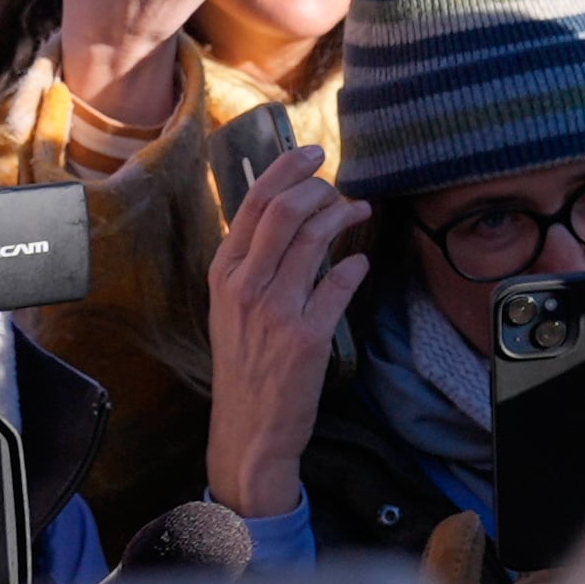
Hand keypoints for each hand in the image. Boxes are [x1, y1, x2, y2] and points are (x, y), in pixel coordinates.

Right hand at [201, 143, 368, 520]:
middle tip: (340, 184)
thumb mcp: (231, 308)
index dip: (285, 169)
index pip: (253, 203)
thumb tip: (288, 216)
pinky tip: (360, 262)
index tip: (312, 154)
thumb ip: (253, 264)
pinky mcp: (306, 336)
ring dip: (343, 216)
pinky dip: (354, 265)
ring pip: (313, 239)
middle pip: (284, 211)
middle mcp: (245, 286)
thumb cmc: (245, 366)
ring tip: (359, 210)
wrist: (249, 429)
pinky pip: (338, 284)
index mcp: (224, 274)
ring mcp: (275, 310)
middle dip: (318, 186)